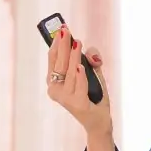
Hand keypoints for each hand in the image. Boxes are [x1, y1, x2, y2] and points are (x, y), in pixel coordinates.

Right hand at [43, 26, 114, 147]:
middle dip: (62, 46)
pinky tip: (80, 66)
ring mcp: (65, 98)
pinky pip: (79, 85)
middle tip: (66, 31)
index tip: (60, 29)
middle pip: (59, 63)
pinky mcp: (77, 104)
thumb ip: (91, 61)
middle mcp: (55, 90)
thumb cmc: (92, 96)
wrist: (98, 121)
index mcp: (54, 82)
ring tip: (77, 43)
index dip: (56, 44)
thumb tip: (91, 53)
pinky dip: (80, 76)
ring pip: (70, 72)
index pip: (52, 59)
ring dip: (74, 57)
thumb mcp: (92, 74)